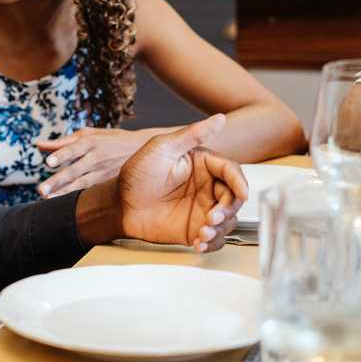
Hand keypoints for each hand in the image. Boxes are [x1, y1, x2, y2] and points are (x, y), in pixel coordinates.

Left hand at [36, 128, 151, 196]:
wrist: (144, 149)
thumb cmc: (110, 140)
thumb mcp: (90, 135)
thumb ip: (63, 142)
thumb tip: (37, 144)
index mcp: (91, 142)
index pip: (74, 149)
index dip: (62, 155)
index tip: (48, 162)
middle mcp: (97, 158)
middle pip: (74, 170)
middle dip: (58, 181)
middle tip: (40, 190)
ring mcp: (104, 173)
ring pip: (81, 185)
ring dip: (64, 193)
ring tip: (48, 200)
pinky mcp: (109, 184)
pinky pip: (91, 192)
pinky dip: (79, 198)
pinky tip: (66, 206)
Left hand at [117, 114, 247, 251]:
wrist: (118, 205)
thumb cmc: (136, 174)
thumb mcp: (161, 149)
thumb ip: (191, 135)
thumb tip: (220, 118)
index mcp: (203, 165)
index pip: (231, 171)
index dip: (239, 182)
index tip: (242, 193)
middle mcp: (207, 187)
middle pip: (234, 198)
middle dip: (228, 209)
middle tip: (212, 217)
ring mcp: (202, 209)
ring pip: (227, 220)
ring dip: (220, 228)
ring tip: (203, 232)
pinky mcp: (194, 229)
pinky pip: (214, 239)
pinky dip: (212, 243)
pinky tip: (200, 243)